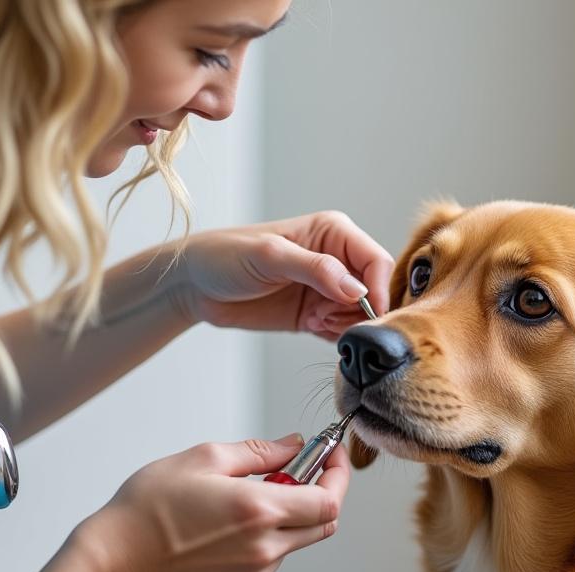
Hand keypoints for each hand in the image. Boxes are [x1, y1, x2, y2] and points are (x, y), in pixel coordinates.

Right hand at [71, 433, 349, 571]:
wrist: (117, 560)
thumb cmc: (150, 507)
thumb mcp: (204, 459)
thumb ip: (260, 453)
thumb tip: (295, 446)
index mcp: (258, 511)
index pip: (329, 500)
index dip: (338, 475)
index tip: (331, 454)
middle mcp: (265, 546)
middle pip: (324, 523)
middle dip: (322, 492)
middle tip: (298, 467)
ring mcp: (256, 570)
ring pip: (301, 539)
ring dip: (294, 512)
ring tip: (255, 490)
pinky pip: (277, 554)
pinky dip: (273, 532)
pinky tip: (237, 517)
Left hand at [172, 210, 393, 340]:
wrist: (194, 286)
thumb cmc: (225, 257)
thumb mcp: (270, 256)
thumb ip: (316, 269)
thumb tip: (358, 290)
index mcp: (334, 232)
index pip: (376, 260)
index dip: (379, 288)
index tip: (369, 313)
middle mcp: (338, 259)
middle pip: (375, 290)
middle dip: (359, 310)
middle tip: (326, 317)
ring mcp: (328, 288)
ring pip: (362, 314)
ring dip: (346, 324)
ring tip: (315, 321)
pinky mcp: (318, 313)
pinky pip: (344, 329)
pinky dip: (336, 335)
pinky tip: (311, 327)